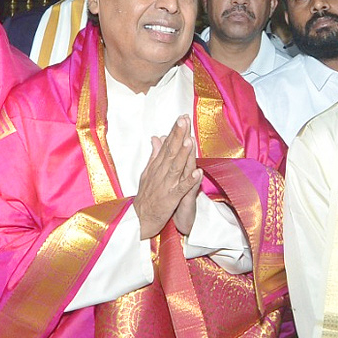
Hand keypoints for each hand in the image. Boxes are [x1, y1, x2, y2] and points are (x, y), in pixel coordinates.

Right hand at [134, 116, 201, 239]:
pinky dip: (189, 181)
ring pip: (175, 167)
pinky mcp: (170, 199)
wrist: (139, 219)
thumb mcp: (147, 173)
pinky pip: (181, 189)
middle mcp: (160, 173)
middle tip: (184, 120)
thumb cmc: (146, 196)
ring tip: (189, 140)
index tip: (181, 117)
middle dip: (178, 136)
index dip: (174, 131)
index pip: (166, 146)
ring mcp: (165, 186)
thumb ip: (154, 155)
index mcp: (156, 167)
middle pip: (170, 152)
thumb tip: (157, 137)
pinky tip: (198, 172)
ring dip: (183, 154)